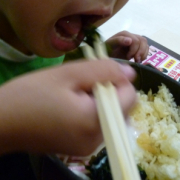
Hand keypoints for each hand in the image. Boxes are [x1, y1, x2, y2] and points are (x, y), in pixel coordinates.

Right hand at [0, 60, 135, 155]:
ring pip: (111, 117)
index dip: (118, 81)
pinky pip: (99, 126)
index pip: (130, 98)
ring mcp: (89, 147)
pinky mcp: (81, 148)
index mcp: (95, 122)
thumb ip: (102, 70)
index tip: (97, 76)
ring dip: (99, 102)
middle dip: (107, 92)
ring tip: (74, 95)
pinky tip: (72, 107)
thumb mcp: (67, 74)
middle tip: (81, 85)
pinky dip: (92, 112)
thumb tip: (130, 72)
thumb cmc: (31, 95)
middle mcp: (97, 140)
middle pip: (121, 108)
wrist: (4, 121)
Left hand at [106, 31, 148, 62]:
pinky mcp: (137, 47)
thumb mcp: (109, 45)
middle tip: (134, 60)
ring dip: (143, 54)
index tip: (128, 58)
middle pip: (142, 41)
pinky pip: (146, 49)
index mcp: (124, 34)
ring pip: (145, 45)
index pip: (136, 41)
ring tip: (136, 61)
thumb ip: (118, 41)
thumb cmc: (106, 51)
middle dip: (140, 52)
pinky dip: (144, 55)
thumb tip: (130, 40)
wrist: (106, 56)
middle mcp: (131, 36)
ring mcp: (135, 41)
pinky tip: (138, 60)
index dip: (134, 50)